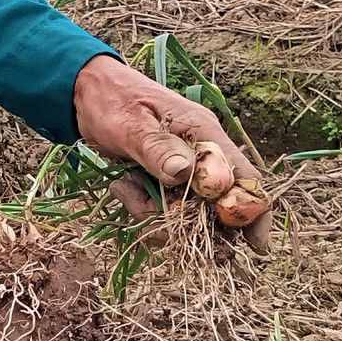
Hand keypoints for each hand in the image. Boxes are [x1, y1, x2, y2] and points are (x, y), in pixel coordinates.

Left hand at [72, 54, 273, 252]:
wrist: (84, 94)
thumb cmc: (111, 100)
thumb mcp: (131, 123)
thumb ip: (157, 148)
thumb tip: (185, 173)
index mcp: (206, 134)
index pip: (245, 178)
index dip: (254, 212)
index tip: (257, 246)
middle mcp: (202, 157)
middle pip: (217, 209)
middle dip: (186, 224)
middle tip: (149, 213)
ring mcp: (183, 173)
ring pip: (186, 218)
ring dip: (154, 215)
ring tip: (125, 186)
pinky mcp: (164, 185)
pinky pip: (163, 215)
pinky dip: (142, 209)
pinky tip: (122, 186)